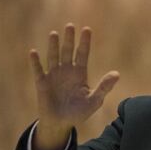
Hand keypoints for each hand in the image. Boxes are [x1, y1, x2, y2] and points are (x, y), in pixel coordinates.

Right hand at [29, 23, 119, 149]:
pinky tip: (34, 52)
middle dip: (69, 39)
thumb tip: (117, 74)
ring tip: (54, 34)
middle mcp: (66, 71)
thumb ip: (104, 87)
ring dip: (53, 46)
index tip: (87, 29)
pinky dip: (36, 62)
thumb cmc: (79, 112)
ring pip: (53, 57)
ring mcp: (53, 76)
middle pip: (68, 51)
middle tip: (70, 26)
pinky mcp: (42, 83)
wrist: (61, 124)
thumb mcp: (94, 101)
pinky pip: (38, 70)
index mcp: (80, 73)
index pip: (83, 54)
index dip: (84, 42)